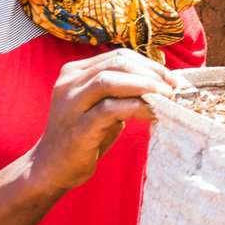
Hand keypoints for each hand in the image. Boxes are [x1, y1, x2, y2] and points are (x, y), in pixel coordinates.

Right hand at [27, 50, 179, 192]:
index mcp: (74, 72)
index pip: (117, 56)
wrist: (52, 167)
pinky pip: (109, 109)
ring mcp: (70, 104)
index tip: (170, 78)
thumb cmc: (82, 136)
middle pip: (116, 63)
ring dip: (144, 86)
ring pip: (110, 81)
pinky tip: (152, 114)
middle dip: (150, 72)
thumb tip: (160, 85)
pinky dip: (135, 108)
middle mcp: (69, 83)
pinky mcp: (77, 127)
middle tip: (172, 87)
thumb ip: (119, 92)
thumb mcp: (99, 106)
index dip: (148, 64)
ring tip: (166, 97)